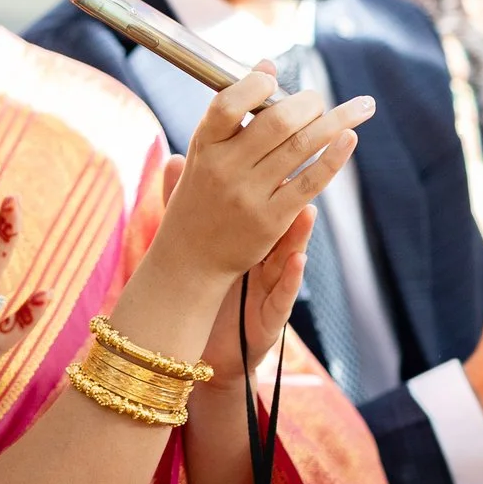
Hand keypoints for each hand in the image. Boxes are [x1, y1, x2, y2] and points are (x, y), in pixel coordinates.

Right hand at [153, 66, 369, 286]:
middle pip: (277, 121)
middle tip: (319, 99)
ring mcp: (248, 195)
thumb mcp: (206, 150)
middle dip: (310, 102)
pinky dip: (334, 157)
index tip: (274, 79)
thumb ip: (233, 111)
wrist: (191, 256)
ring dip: (338, 121)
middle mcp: (224, 168)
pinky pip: (310, 181)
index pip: (228, 103)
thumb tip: (268, 65)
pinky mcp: (270, 219)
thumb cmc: (202, 194)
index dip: (257, 84)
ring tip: (361, 106)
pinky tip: (351, 138)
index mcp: (204, 145)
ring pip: (302, 146)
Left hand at [177, 153, 312, 393]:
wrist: (209, 343)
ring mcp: (272, 286)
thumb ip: (187, 204)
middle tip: (307, 160)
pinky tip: (298, 259)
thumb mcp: (202, 245)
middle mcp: (267, 257)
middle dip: (299, 192)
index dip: (274, 172)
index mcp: (251, 235)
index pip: (266, 197)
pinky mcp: (271, 317)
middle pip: (285, 218)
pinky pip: (284, 294)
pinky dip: (292, 277)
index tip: (275, 140)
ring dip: (301, 232)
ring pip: (291, 253)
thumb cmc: (213, 288)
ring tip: (311, 208)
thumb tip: (171, 157)